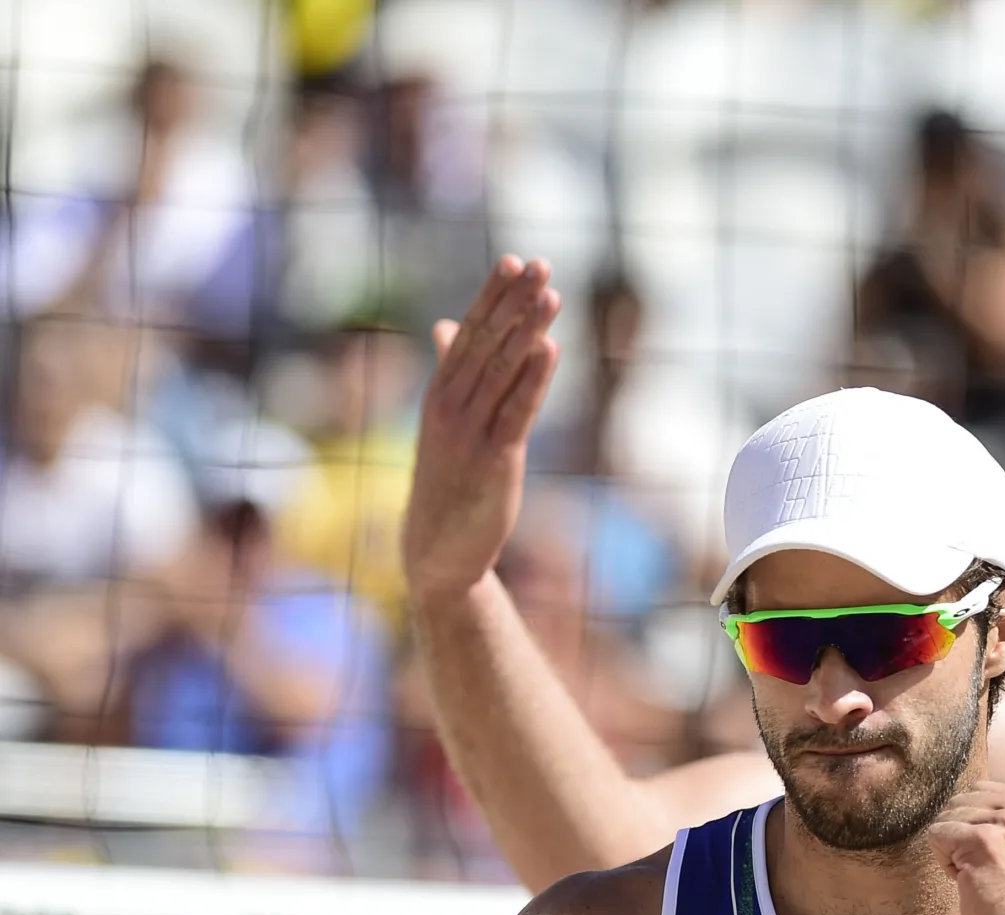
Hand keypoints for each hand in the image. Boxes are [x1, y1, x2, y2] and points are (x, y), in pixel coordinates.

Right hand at [401, 256, 561, 611]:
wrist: (437, 548)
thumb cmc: (448, 480)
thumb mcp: (445, 421)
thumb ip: (452, 372)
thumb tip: (449, 326)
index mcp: (441, 392)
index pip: (469, 332)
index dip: (492, 296)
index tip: (513, 260)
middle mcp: (451, 405)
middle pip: (486, 342)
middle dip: (513, 301)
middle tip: (538, 262)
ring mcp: (470, 430)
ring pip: (502, 369)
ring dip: (527, 329)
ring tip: (550, 292)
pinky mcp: (494, 459)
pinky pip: (516, 410)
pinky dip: (534, 379)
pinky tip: (549, 349)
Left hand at [926, 782, 1004, 914]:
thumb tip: (960, 798)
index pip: (983, 791)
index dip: (981, 827)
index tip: (1003, 858)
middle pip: (962, 801)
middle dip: (964, 836)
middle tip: (991, 871)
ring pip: (947, 817)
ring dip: (955, 851)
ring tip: (983, 877)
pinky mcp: (985, 841)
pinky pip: (937, 836)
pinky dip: (945, 864)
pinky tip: (971, 883)